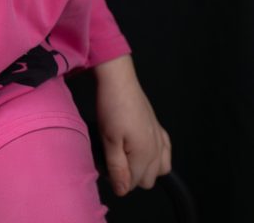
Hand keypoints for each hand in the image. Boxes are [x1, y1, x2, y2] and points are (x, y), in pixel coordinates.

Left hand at [93, 55, 171, 196]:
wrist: (119, 80)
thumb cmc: (111, 107)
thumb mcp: (109, 139)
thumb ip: (117, 167)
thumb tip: (122, 191)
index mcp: (145, 154)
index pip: (133, 183)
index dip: (117, 179)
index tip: (106, 165)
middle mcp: (157, 150)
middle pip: (147, 180)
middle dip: (131, 175)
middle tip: (114, 159)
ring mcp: (160, 138)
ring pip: (160, 170)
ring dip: (145, 168)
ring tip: (127, 156)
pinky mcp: (159, 128)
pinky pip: (166, 152)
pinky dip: (157, 156)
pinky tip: (143, 148)